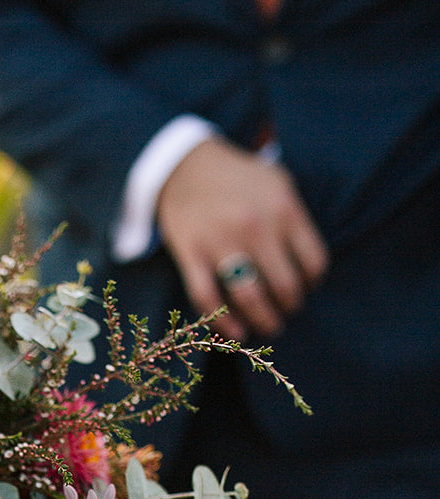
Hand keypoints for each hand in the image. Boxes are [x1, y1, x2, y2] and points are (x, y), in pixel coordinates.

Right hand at [156, 136, 328, 339]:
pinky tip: (236, 333)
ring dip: (263, 321)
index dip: (312, 282)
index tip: (306, 287)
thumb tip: (310, 268)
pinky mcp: (191, 253)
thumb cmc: (239, 178)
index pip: (313, 263)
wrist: (186, 165)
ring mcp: (220, 241)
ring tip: (268, 327)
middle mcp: (255, 227)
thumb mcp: (277, 183)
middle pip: (284, 286)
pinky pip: (208, 298)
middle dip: (290, 307)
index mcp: (283, 209)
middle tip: (287, 312)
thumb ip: (296, 219)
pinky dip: (223, 322)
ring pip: (249, 297)